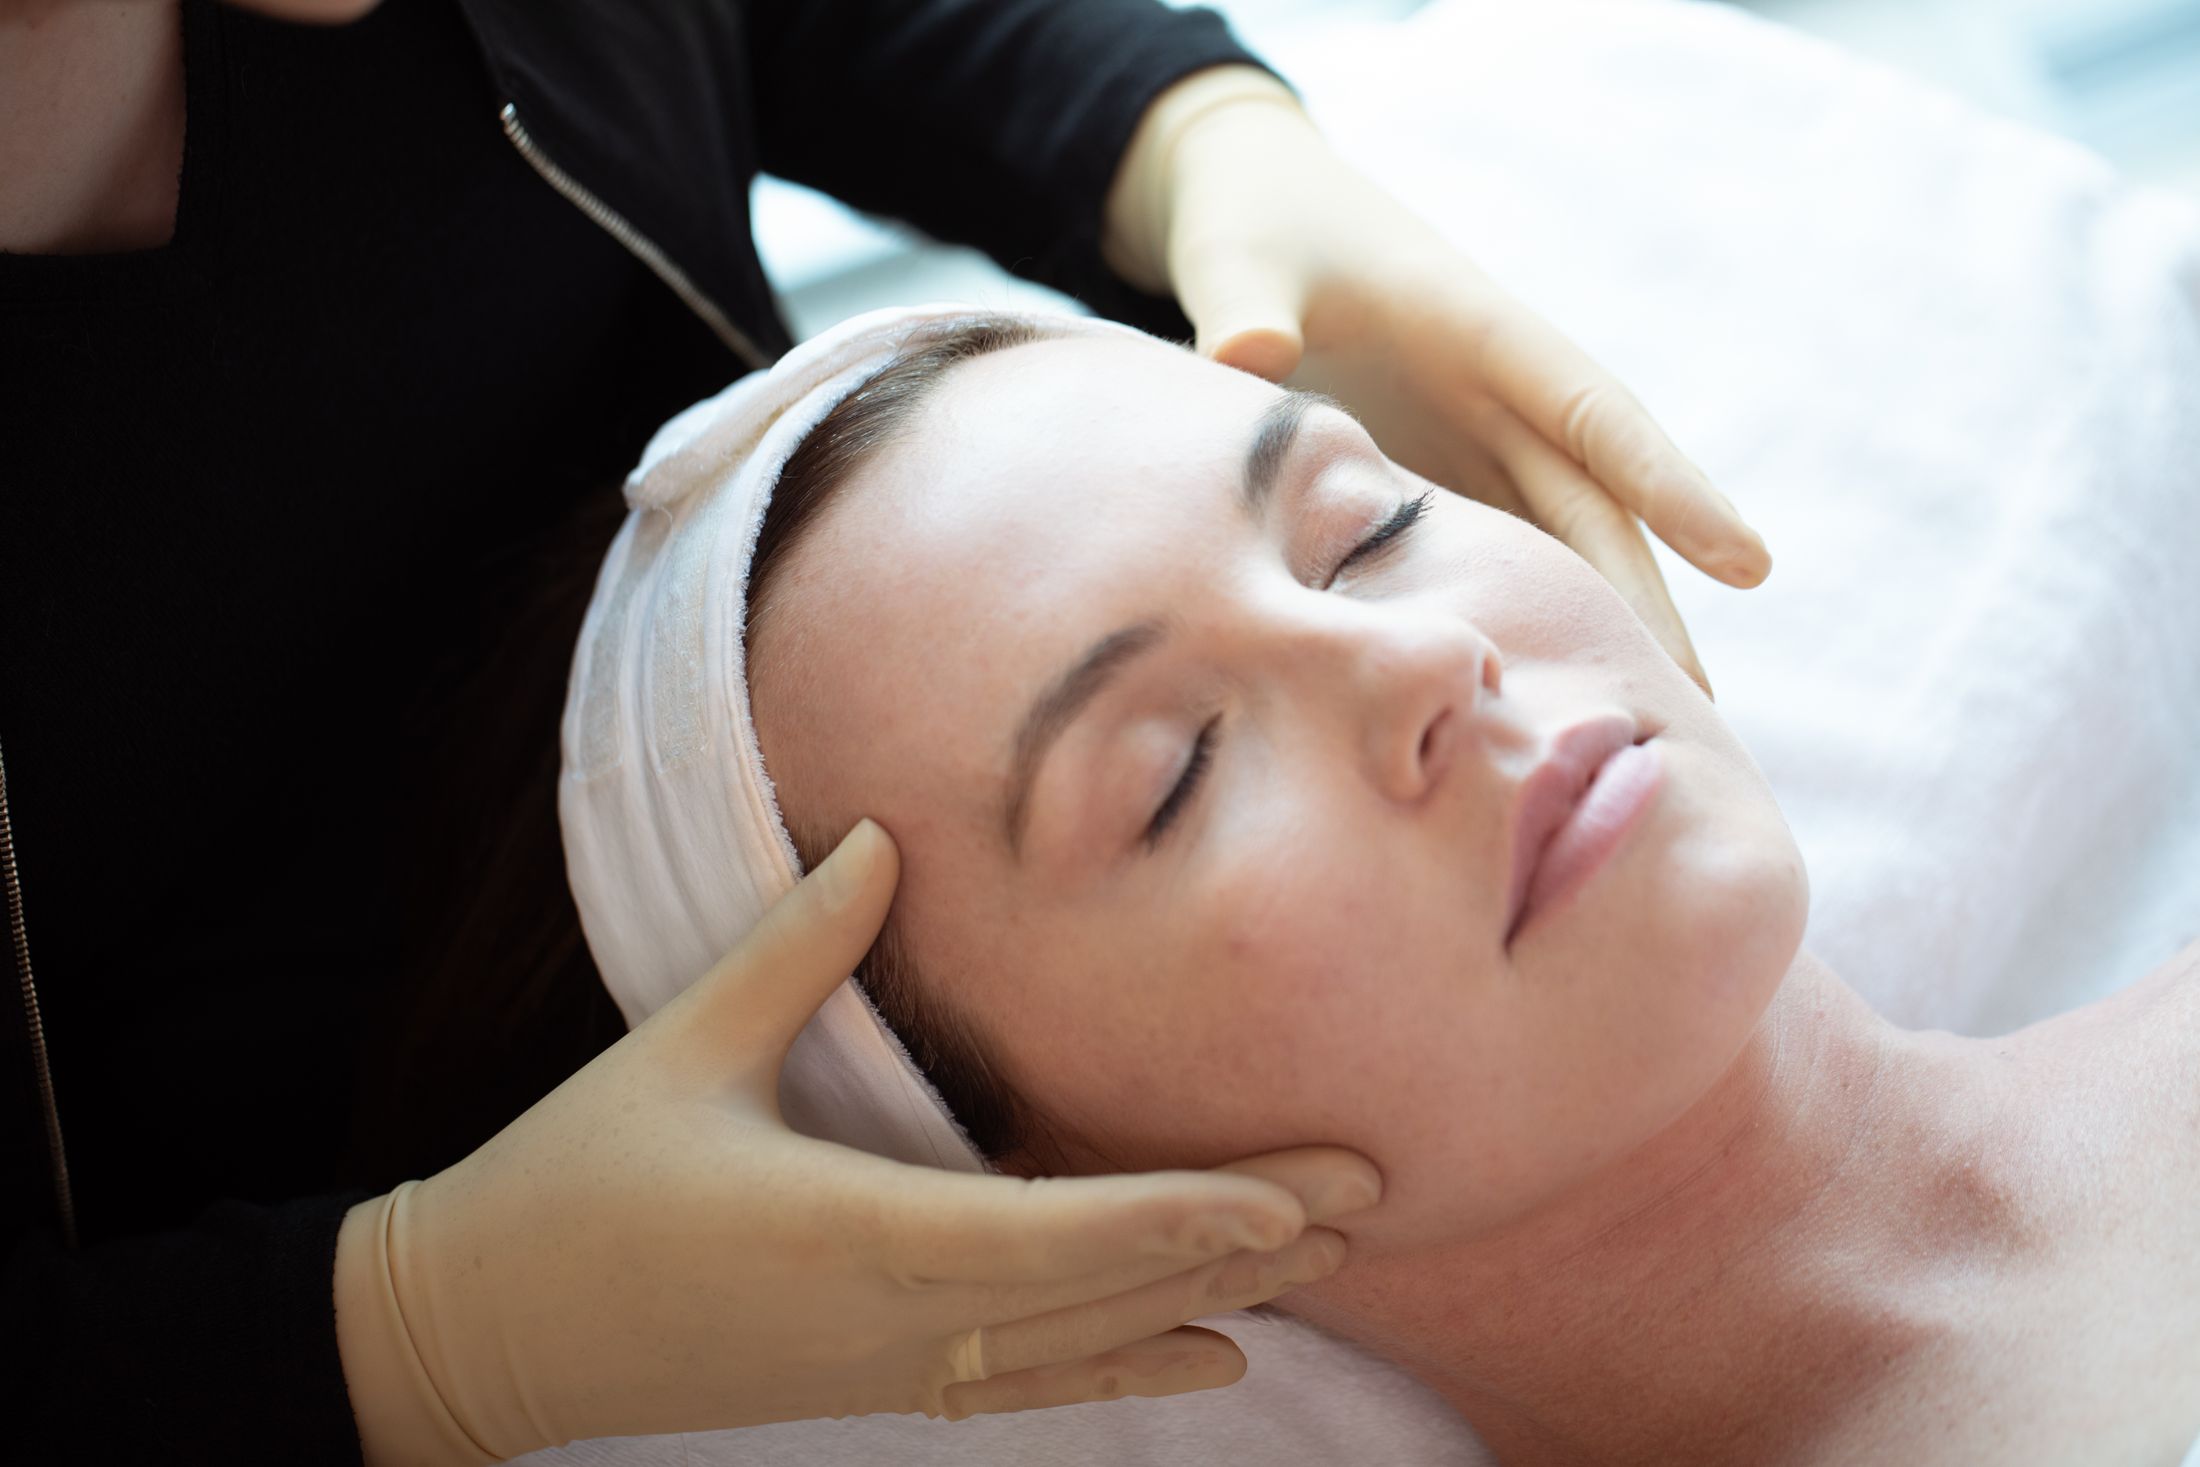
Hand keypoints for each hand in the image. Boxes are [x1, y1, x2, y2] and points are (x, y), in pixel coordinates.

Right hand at [335, 818, 1379, 1464]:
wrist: (482, 1336)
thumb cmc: (576, 1185)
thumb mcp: (682, 1047)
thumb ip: (798, 944)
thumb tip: (884, 836)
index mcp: (854, 1233)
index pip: (1061, 1236)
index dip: (1187, 1218)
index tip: (1298, 1193)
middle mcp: (897, 1319)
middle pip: (1108, 1292)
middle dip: (1244, 1246)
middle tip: (1373, 1194)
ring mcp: (892, 1368)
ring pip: (1088, 1345)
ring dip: (1210, 1298)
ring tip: (1326, 1259)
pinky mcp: (878, 1385)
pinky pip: (1032, 1384)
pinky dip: (1130, 1368)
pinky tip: (1217, 1357)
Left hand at [1106, 69, 1770, 698]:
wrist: (1243, 220)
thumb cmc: (1254, 224)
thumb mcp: (1241, 254)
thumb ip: (1247, 306)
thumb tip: (1247, 356)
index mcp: (1479, 330)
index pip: (1592, 415)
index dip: (1670, 486)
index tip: (1749, 563)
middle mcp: (1494, 398)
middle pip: (1592, 511)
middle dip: (1646, 605)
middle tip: (1696, 713)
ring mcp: (1464, 445)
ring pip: (1550, 549)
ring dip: (1592, 631)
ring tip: (1632, 737)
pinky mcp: (1424, 481)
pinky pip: (1477, 560)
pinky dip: (1504, 622)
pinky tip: (1517, 705)